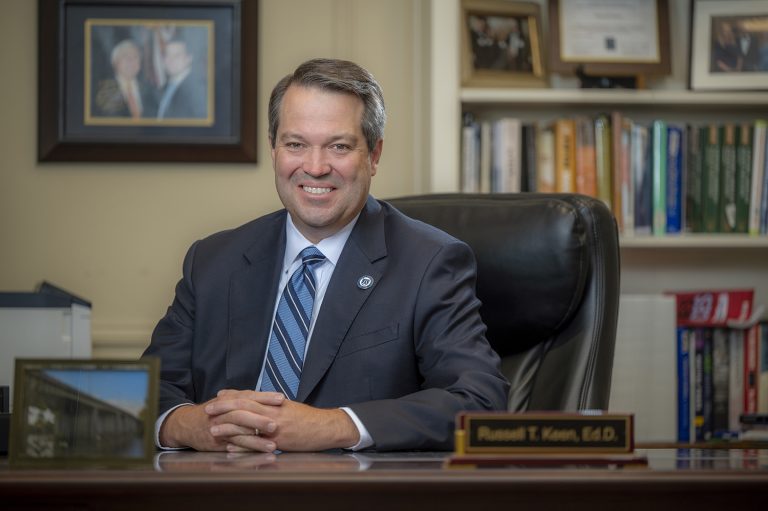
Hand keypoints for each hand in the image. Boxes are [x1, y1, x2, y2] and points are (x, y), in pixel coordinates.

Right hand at [159, 391, 284, 451]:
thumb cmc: (213, 412)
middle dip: (259, 420)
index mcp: (228, 400)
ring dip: (256, 441)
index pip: (248, 396)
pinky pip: (232, 447)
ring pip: (238, 434)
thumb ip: (244, 399)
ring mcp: (218, 428)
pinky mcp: (216, 443)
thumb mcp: (225, 400)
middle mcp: (223, 413)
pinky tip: (257, 455)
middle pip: (242, 414)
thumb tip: (268, 397)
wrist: (186, 424)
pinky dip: (245, 451)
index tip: (281, 399)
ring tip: (273, 446)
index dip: (264, 397)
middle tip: (276, 424)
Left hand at [207, 389, 359, 451]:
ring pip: (247, 424)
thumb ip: (274, 406)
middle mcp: (273, 411)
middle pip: (244, 406)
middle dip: (224, 407)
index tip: (219, 395)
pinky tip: (230, 448)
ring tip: (213, 429)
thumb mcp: (290, 407)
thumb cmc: (309, 418)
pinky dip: (242, 445)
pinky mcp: (279, 440)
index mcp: (275, 402)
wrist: (326, 427)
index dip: (233, 395)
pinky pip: (256, 443)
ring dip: (228, 426)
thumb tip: (260, 403)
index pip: (250, 395)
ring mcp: (275, 426)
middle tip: (208, 409)